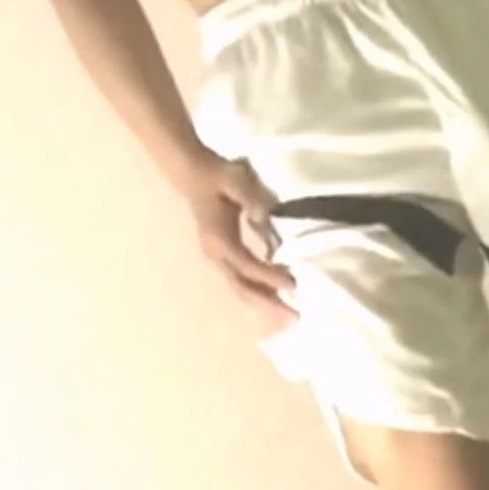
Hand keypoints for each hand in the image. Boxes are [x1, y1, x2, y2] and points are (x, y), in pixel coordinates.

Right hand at [182, 157, 295, 328]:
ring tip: (290, 313)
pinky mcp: (222, 254)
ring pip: (241, 287)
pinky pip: (241, 279)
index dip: (269, 277)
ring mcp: (217, 256)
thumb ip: (251, 199)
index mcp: (219, 239)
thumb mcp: (236, 179)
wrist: (193, 173)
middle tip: (295, 317)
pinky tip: (276, 294)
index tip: (292, 285)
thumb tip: (264, 219)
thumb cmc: (216, 175)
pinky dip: (259, 290)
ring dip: (264, 301)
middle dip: (268, 303)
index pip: (247, 265)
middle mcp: (216, 254)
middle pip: (243, 287)